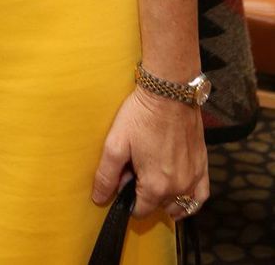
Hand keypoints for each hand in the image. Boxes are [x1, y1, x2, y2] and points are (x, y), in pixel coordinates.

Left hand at [92, 88, 208, 219]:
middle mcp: (179, 188)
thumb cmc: (141, 115)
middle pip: (158, 205)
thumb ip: (106, 175)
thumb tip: (99, 198)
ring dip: (165, 197)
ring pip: (178, 203)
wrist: (169, 92)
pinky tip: (178, 192)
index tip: (124, 179)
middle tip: (137, 167)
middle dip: (145, 193)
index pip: (139, 210)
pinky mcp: (203, 167)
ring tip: (153, 175)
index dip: (127, 197)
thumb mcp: (116, 143)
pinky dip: (189, 199)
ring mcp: (194, 178)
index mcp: (156, 186)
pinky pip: (199, 197)